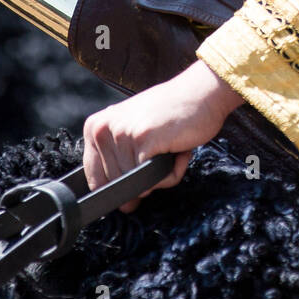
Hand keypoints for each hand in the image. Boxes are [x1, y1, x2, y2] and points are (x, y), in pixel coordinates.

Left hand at [82, 61, 243, 211]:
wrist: (202, 91)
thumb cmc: (171, 113)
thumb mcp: (135, 134)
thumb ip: (122, 167)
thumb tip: (124, 207)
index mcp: (95, 128)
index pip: (96, 180)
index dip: (120, 185)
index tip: (141, 167)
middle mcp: (102, 129)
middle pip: (118, 186)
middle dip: (145, 176)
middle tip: (161, 148)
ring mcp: (121, 134)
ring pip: (137, 186)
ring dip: (162, 174)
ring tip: (171, 146)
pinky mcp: (142, 141)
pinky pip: (152, 181)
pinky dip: (171, 174)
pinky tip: (178, 151)